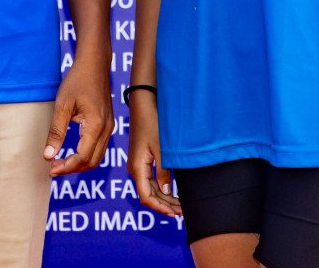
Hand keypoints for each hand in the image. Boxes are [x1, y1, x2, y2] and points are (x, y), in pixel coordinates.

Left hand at [44, 51, 113, 176]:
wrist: (94, 65)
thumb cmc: (77, 81)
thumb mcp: (62, 105)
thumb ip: (56, 132)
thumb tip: (48, 155)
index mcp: (96, 125)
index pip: (83, 157)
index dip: (66, 166)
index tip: (50, 168)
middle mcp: (106, 129)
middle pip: (91, 161)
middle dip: (72, 168)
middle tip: (53, 168)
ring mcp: (109, 127)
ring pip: (97, 157)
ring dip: (80, 163)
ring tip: (61, 162)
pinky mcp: (108, 124)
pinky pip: (99, 147)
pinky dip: (86, 155)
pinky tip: (72, 152)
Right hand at [127, 91, 180, 216]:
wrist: (144, 103)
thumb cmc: (152, 123)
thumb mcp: (161, 149)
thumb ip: (164, 171)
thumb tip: (167, 191)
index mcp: (137, 168)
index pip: (147, 197)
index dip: (160, 208)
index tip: (175, 214)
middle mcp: (135, 169)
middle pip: (149, 195)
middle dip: (165, 205)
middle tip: (183, 213)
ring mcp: (138, 164)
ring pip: (151, 188)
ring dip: (164, 198)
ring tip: (180, 206)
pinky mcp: (142, 159)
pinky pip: (151, 179)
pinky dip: (162, 188)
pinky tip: (172, 192)